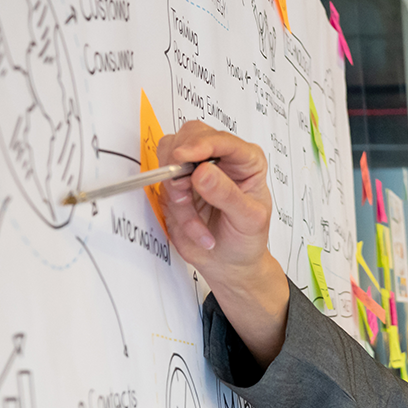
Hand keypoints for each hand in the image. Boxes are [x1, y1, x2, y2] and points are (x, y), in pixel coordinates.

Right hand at [154, 124, 285, 365]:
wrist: (232, 269)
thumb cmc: (247, 243)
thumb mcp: (248, 222)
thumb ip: (226, 195)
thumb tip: (204, 173)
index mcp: (245, 161)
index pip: (220, 139)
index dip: (202, 144)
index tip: (188, 157)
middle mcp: (219, 160)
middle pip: (187, 138)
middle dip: (181, 169)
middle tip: (186, 194)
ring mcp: (194, 171)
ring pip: (167, 161)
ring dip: (177, 196)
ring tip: (198, 226)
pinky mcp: (175, 187)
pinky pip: (160, 187)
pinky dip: (172, 210)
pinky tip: (194, 232)